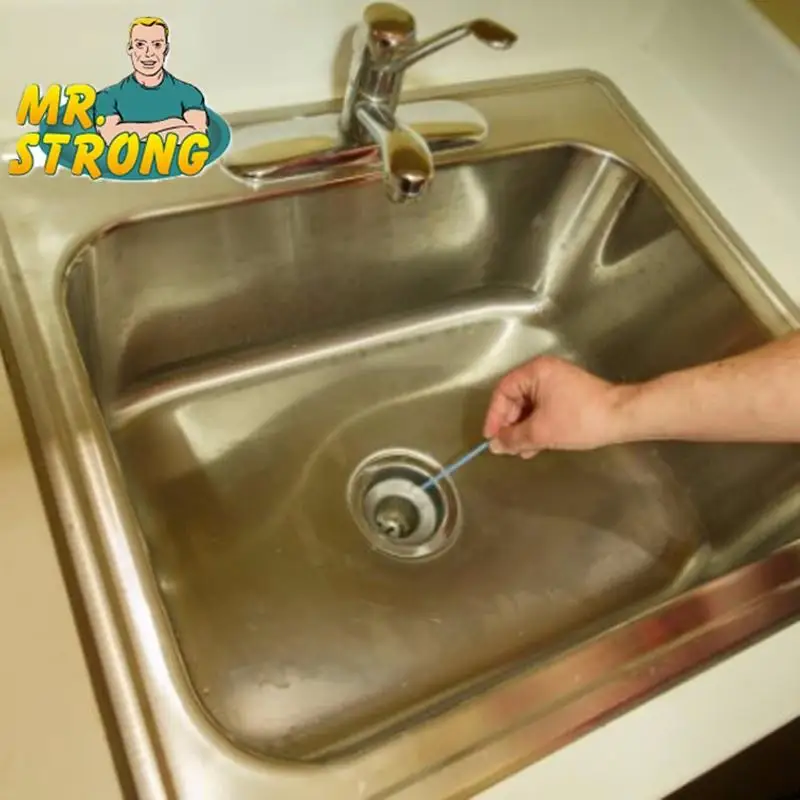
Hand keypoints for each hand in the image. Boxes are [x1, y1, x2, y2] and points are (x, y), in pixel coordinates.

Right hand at [483, 356, 630, 457]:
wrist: (623, 417)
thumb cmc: (579, 419)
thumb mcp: (541, 432)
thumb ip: (513, 438)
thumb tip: (495, 445)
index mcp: (535, 371)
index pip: (503, 392)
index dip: (494, 416)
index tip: (492, 437)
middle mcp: (545, 372)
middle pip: (515, 398)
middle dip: (510, 425)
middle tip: (507, 446)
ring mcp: (558, 382)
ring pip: (530, 406)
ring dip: (523, 429)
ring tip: (521, 450)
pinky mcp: (569, 394)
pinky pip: (544, 408)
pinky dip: (537, 426)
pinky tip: (536, 445)